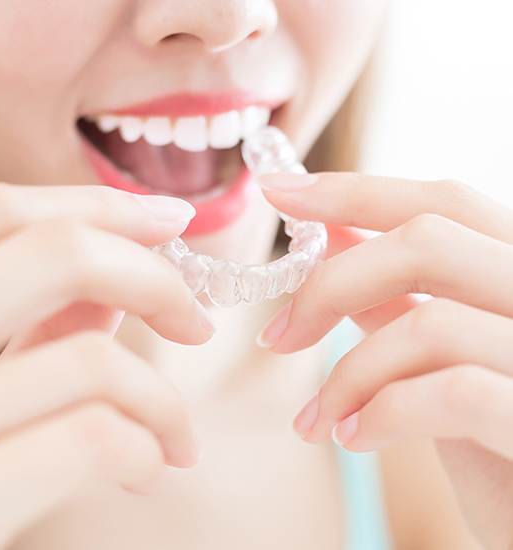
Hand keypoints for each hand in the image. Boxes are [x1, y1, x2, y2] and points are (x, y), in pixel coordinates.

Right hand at [0, 183, 211, 549]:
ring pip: (92, 359)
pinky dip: (143, 448)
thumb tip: (120, 277)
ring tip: (176, 437)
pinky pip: (90, 439)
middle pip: (55, 254)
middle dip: (154, 278)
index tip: (171, 220)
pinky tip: (146, 474)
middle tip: (197, 322)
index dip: (99, 204)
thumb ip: (27, 324)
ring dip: (163, 399)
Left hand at [258, 172, 512, 548]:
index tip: (281, 192)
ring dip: (346, 375)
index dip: (355, 192)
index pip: (445, 202)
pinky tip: (353, 439)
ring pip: (430, 323)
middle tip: (276, 335)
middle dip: (331, 284)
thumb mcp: (445, 360)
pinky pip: (451, 392)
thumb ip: (397, 296)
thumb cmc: (499, 442)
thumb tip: (331, 236)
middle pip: (429, 241)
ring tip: (316, 420)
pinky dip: (382, 413)